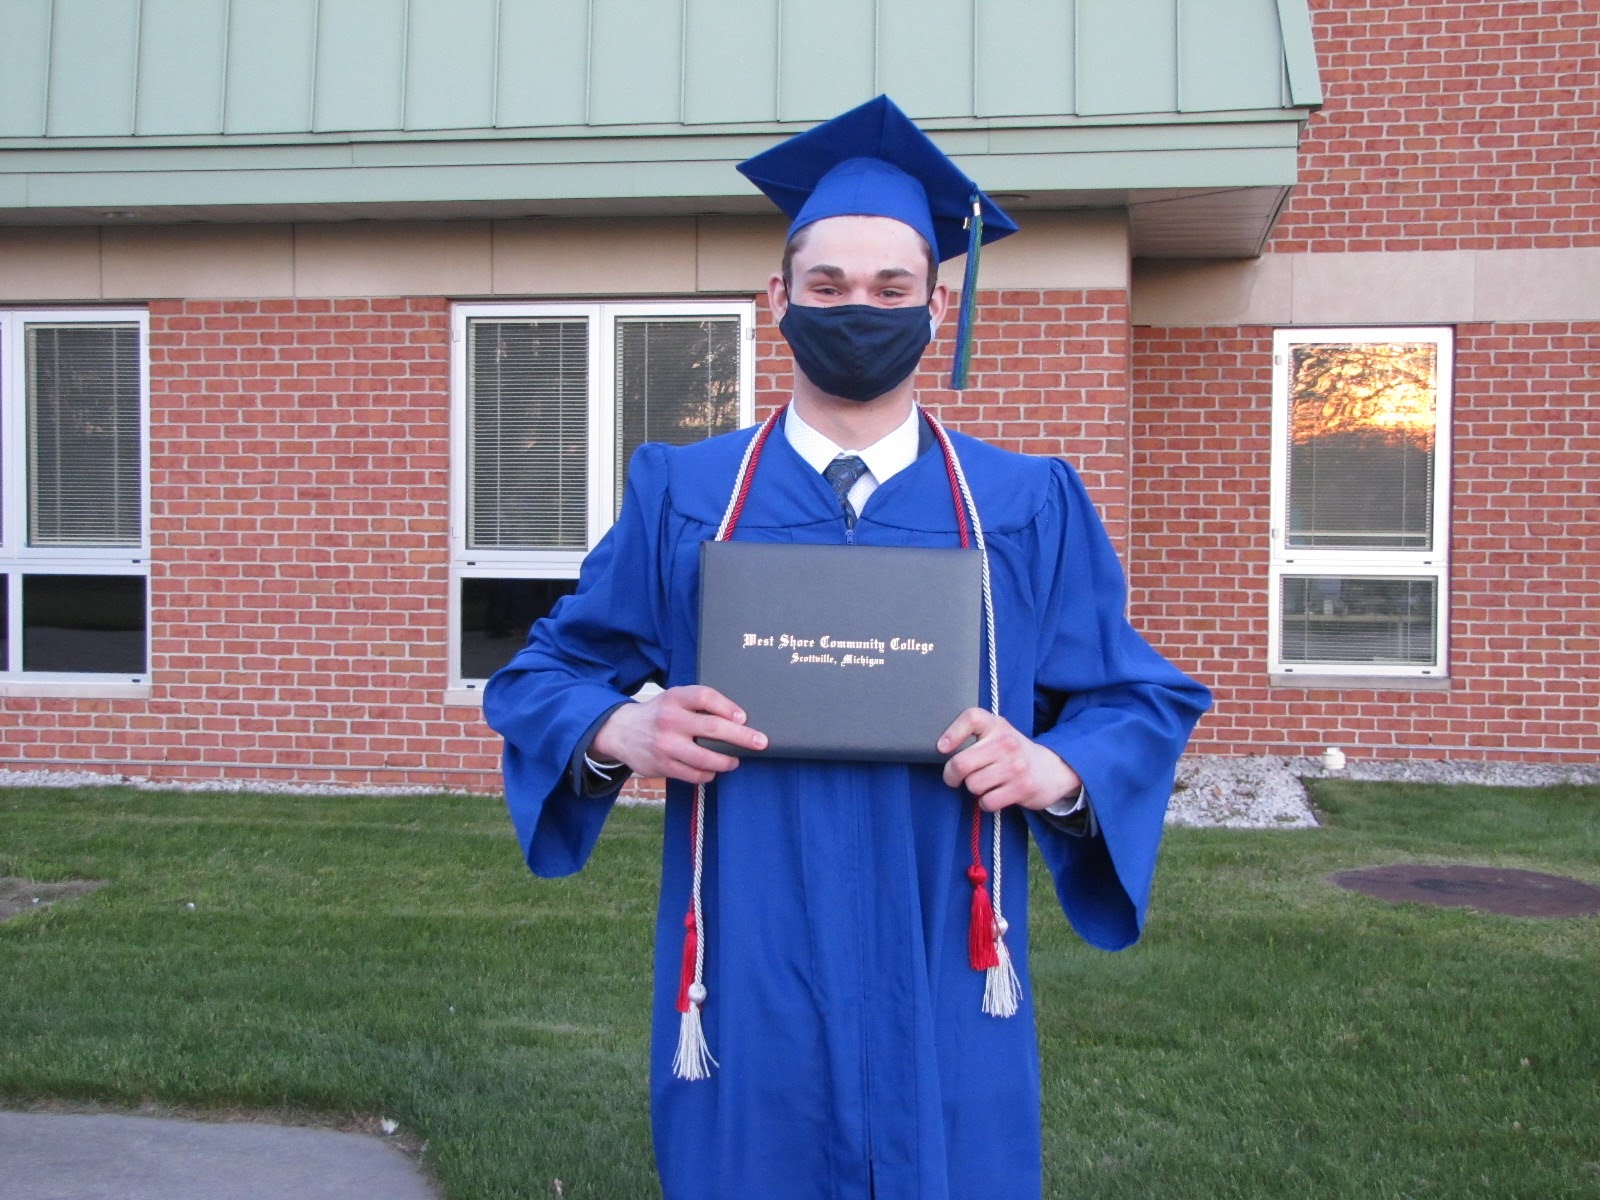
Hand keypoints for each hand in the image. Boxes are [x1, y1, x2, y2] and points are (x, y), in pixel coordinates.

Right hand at [591, 685, 767, 784]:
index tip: (743, 717)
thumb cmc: (659, 714)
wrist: (621, 731)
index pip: (705, 697)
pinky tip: (712, 769)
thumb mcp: (674, 699)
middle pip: (712, 728)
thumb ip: (700, 705)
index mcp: (674, 698)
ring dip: (726, 761)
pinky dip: (708, 773)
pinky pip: (694, 774)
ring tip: (734, 760)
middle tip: (759, 742)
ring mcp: (666, 745)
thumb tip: (738, 720)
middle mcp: (670, 720)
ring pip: (705, 758)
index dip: (728, 707)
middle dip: (741, 737)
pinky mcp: (662, 766)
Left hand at [937, 708, 1081, 812]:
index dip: (952, 733)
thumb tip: (941, 750)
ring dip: (973, 789)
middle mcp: (1006, 742)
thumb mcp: (998, 734)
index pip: (971, 718)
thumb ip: (975, 735)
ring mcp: (1016, 766)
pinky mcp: (1022, 788)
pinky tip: (995, 794)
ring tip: (985, 783)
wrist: (1052, 769)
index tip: (942, 748)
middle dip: (951, 775)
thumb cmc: (1013, 753)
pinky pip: (987, 801)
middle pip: (961, 763)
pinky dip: (986, 802)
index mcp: (997, 725)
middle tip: (954, 777)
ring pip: (973, 785)